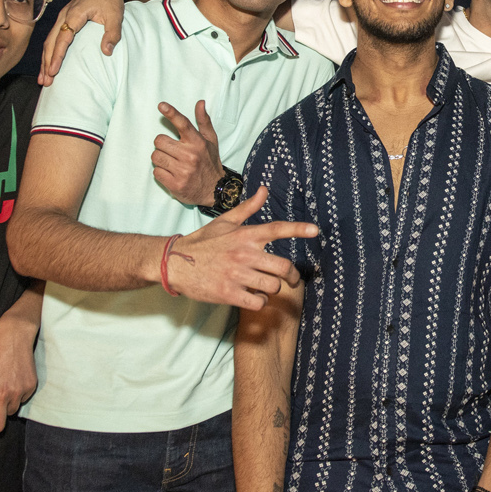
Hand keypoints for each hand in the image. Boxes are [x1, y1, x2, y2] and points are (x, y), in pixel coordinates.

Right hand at [38, 0, 126, 84]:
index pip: (63, 39)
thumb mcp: (116, 16)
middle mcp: (65, 16)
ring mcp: (63, 17)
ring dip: (45, 59)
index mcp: (75, 15)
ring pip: (49, 41)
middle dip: (46, 62)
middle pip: (51, 42)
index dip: (57, 56)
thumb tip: (106, 52)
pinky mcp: (65, 19)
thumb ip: (112, 34)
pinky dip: (49, 51)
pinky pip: (53, 37)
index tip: (53, 70)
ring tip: (43, 78)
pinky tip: (48, 63)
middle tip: (45, 81)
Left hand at [153, 101, 224, 206]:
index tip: (161, 105)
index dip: (171, 113)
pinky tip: (171, 174)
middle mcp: (190, 155)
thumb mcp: (210, 141)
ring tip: (172, 163)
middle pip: (159, 141)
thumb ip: (203, 121)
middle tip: (172, 151)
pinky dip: (161, 173)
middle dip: (163, 145)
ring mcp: (182, 171)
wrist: (215, 190)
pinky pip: (156, 172)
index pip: (183, 124)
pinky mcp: (175, 184)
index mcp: (197, 142)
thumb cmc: (210, 162)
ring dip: (161, 159)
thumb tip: (200, 102)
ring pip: (155, 156)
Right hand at [165, 187, 313, 308]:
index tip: (315, 230)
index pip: (277, 229)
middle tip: (291, 279)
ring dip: (272, 289)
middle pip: (282, 266)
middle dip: (292, 276)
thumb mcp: (225, 222)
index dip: (298, 229)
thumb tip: (264, 189)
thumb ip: (248, 208)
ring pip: (272, 286)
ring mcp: (236, 275)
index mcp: (245, 235)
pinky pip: (257, 302)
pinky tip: (253, 297)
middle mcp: (243, 254)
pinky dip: (259, 302)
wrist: (174, 263)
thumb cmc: (203, 242)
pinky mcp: (228, 293)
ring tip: (263, 287)